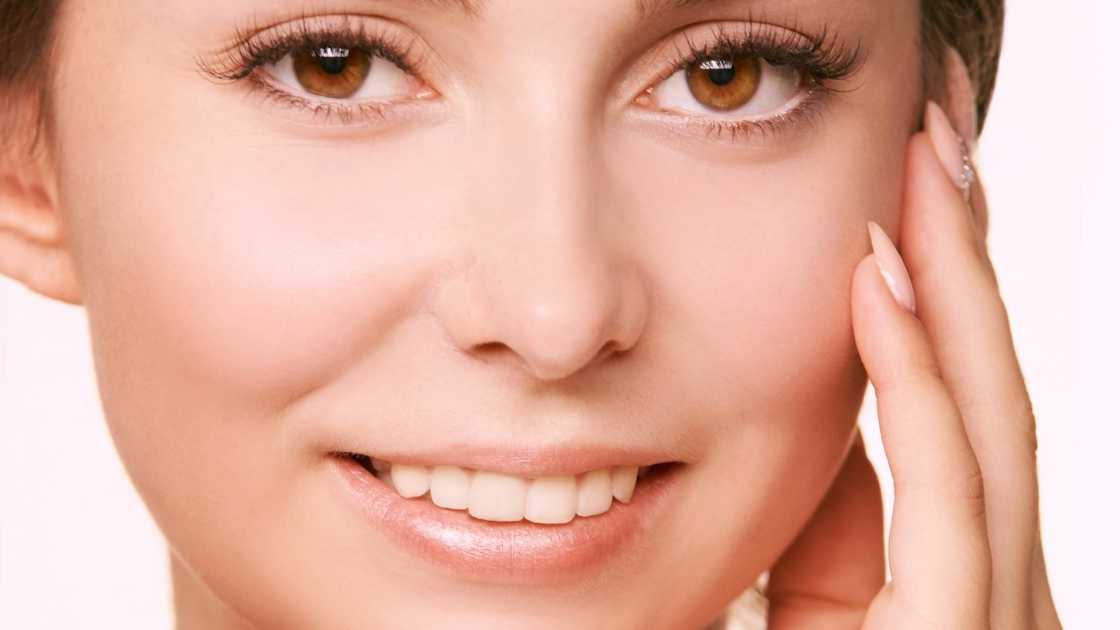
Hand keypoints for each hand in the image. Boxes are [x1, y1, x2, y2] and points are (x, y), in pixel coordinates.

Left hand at [761, 101, 1062, 629]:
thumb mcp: (822, 614)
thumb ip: (846, 531)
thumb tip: (848, 431)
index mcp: (965, 581)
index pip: (965, 415)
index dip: (947, 299)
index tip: (910, 198)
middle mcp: (1004, 593)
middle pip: (991, 395)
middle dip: (966, 258)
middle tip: (938, 133)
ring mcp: (998, 619)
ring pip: (990, 425)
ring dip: (955, 284)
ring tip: (924, 169)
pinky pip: (951, 498)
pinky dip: (923, 384)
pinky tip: (885, 283)